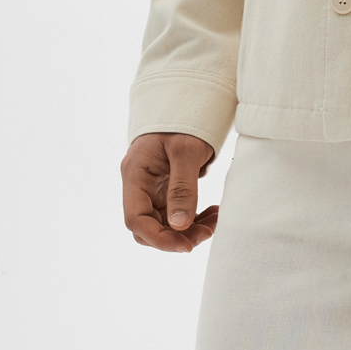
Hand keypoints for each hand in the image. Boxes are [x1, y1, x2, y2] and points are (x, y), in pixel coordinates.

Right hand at [121, 131, 217, 251]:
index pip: (136, 219)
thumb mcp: (186, 151)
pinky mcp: (165, 189)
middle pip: (148, 227)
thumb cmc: (184, 120)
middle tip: (208, 232)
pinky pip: (174, 214)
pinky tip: (212, 213)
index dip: (158, 239)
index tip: (186, 246)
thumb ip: (182, 188)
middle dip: (176, 237)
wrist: (188, 103)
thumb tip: (180, 225)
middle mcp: (139, 185)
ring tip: (215, 221)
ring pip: (163, 223)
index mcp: (135, 174)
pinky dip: (193, 219)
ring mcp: (151, 188)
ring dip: (188, 229)